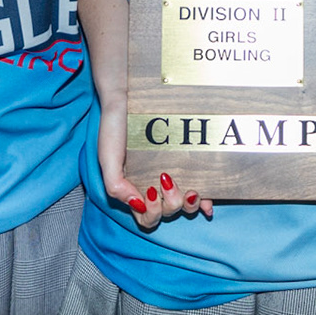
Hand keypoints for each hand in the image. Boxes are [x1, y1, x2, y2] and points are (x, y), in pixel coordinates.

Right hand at [96, 98, 211, 230]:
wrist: (128, 96)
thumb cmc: (114, 127)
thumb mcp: (107, 157)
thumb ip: (116, 185)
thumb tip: (136, 204)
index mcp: (134, 190)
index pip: (146, 218)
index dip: (152, 214)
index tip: (150, 191)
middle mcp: (154, 187)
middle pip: (168, 213)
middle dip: (171, 204)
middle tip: (167, 179)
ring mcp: (172, 176)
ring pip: (184, 205)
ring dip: (190, 204)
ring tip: (191, 190)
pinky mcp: (186, 163)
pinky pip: (199, 189)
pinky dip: (205, 200)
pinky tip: (208, 200)